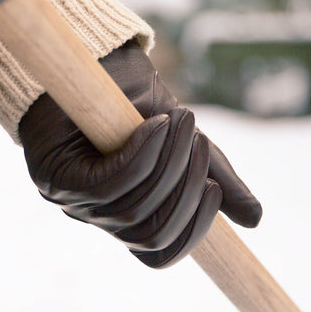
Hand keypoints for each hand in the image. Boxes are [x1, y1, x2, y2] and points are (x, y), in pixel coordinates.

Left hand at [19, 41, 261, 267]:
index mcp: (127, 213)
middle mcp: (98, 216)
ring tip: (185, 122)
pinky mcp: (57, 176)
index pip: (158, 255)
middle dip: (187, 192)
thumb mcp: (183, 140)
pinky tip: (158, 124)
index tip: (216, 193)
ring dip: (169, 165)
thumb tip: (254, 221)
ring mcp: (72, 201)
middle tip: (201, 144)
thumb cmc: (132, 99)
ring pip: (132, 210)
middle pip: (149, 236)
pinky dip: (142, 155)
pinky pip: (109, 184)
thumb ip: (213, 177)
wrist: (95, 56)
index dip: (192, 234)